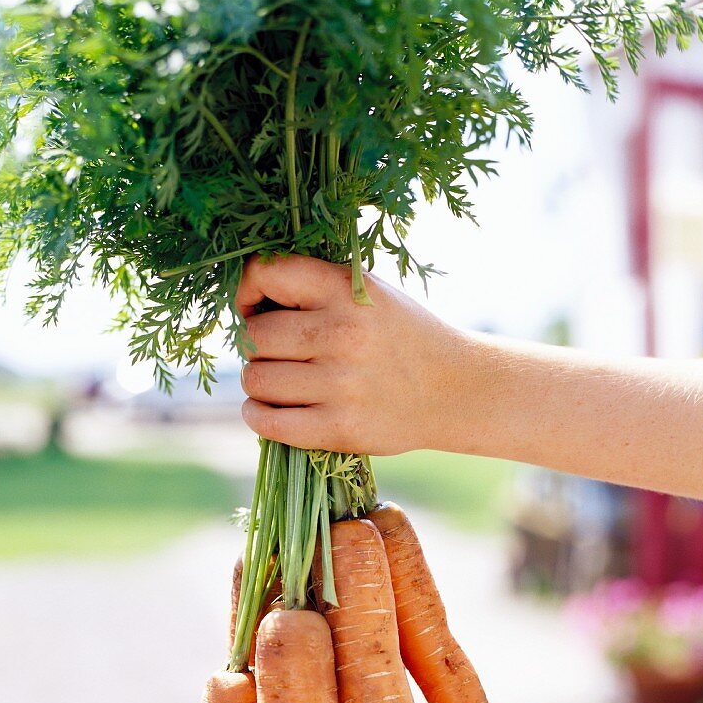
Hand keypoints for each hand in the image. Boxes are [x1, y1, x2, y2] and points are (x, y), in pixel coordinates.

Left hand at [236, 254, 470, 455]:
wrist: (455, 389)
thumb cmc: (400, 336)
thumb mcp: (369, 292)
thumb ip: (315, 287)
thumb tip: (247, 301)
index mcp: (347, 289)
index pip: (266, 274)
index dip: (247, 291)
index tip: (254, 308)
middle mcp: (342, 333)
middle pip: (254, 336)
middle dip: (254, 345)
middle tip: (274, 353)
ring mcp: (341, 384)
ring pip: (256, 379)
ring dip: (257, 382)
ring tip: (277, 382)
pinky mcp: (340, 428)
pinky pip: (268, 422)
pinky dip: (257, 416)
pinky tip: (265, 411)